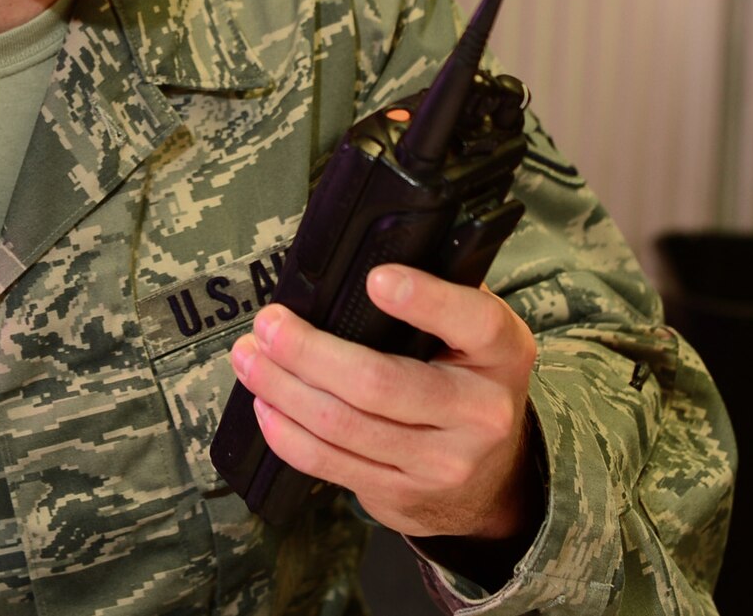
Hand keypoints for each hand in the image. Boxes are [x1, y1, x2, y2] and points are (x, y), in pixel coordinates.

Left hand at [228, 264, 537, 540]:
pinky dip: (286, 433)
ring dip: (282, 388)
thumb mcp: (472, 334)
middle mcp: (479, 411)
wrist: (490, 479)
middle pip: (380, 382)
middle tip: (268, 323)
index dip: (425, 301)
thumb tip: (358, 258)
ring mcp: (441, 461)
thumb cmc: (464, 378)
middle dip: (308, 350)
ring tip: (250, 357)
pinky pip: (330, 464)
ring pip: (343, 424)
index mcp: (502, 352)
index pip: (473, 322)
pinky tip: (265, 405)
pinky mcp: (402, 493)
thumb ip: (436, 294)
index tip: (374, 279)